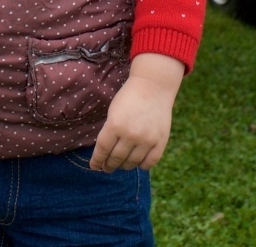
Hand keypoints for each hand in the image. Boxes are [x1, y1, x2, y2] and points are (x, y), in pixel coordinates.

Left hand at [90, 53, 182, 171]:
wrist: (153, 86)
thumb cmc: (129, 98)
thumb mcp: (113, 112)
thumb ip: (109, 133)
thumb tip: (105, 154)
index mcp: (115, 125)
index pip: (102, 150)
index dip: (97, 160)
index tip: (94, 166)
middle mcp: (131, 135)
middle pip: (116, 159)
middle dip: (109, 165)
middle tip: (106, 168)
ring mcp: (147, 139)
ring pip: (132, 163)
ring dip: (124, 166)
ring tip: (120, 165)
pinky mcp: (160, 142)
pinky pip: (149, 163)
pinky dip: (142, 165)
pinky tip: (137, 162)